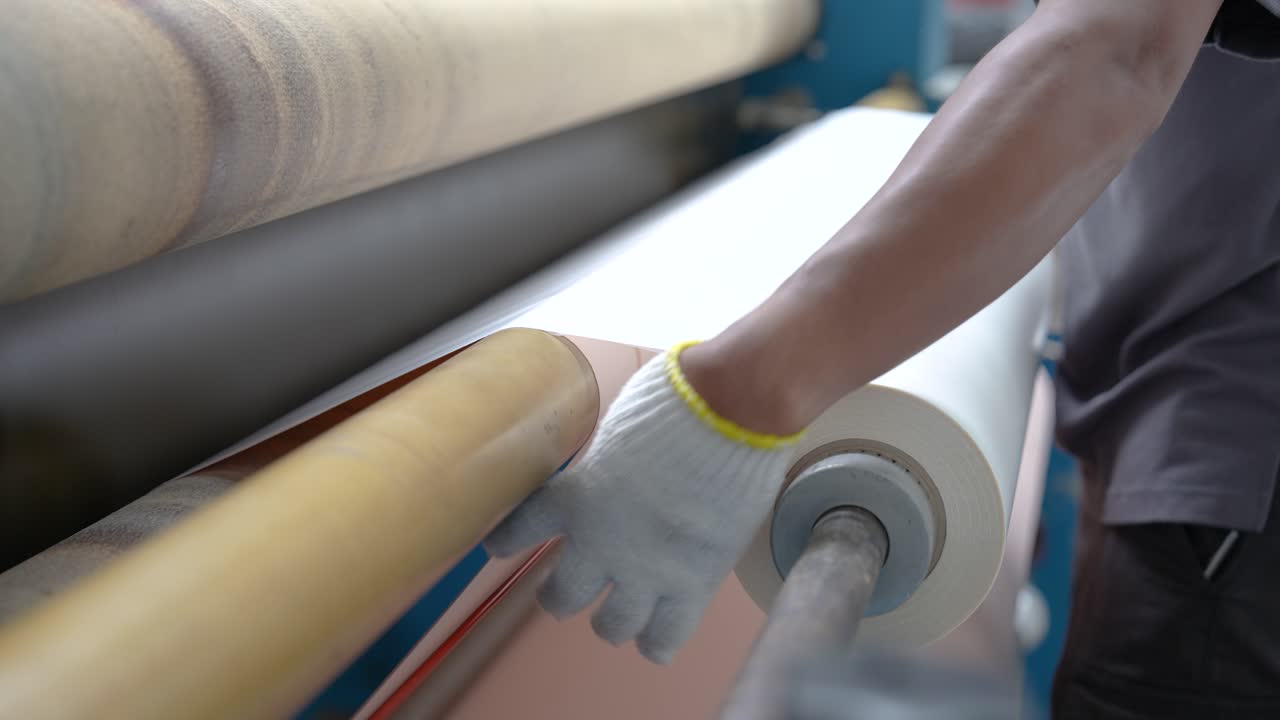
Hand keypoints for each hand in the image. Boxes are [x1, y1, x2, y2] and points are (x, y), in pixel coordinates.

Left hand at [483, 342, 800, 663]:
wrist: (728, 414)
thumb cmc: (676, 399)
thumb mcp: (619, 423)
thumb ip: (608, 456)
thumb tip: (618, 459)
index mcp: (576, 493)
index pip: (524, 528)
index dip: (508, 541)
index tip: (497, 548)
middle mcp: (601, 541)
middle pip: (564, 595)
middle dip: (561, 596)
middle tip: (565, 595)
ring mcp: (646, 569)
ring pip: (613, 625)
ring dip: (611, 622)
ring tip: (615, 619)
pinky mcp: (693, 583)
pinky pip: (665, 636)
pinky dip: (656, 642)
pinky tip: (654, 642)